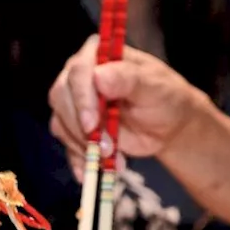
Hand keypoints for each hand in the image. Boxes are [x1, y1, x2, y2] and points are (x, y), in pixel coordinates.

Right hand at [48, 35, 207, 179]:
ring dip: (84, 146)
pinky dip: (79, 161)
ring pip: (61, 124)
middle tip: (107, 148)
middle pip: (61, 98)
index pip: (78, 72)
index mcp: (98, 55)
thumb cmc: (164, 97)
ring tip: (113, 159)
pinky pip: (67, 145)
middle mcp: (79, 76)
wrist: (167, 125)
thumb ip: (129, 79)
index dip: (82, 99)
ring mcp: (74, 103)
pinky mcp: (74, 128)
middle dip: (81, 127)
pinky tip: (90, 174)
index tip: (93, 124)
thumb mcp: (154, 87)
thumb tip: (100, 76)